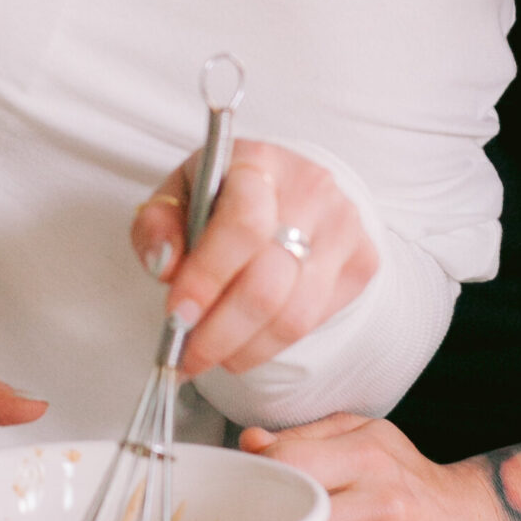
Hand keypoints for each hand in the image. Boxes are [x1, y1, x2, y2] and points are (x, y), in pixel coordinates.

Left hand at [131, 141, 377, 378]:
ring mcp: (344, 228)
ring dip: (244, 349)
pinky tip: (244, 342)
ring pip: (294, 315)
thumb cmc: (222, 196)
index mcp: (259, 162)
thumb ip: (158, 227)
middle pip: (268, 284)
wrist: (285, 189)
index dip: (207, 278)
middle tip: (186, 357)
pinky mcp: (362, 262)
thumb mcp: (176, 197)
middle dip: (219, 333)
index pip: (242, 226)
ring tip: (212, 357)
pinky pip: (314, 322)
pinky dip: (271, 344)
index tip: (176, 317)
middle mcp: (311, 190)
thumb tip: (166, 265)